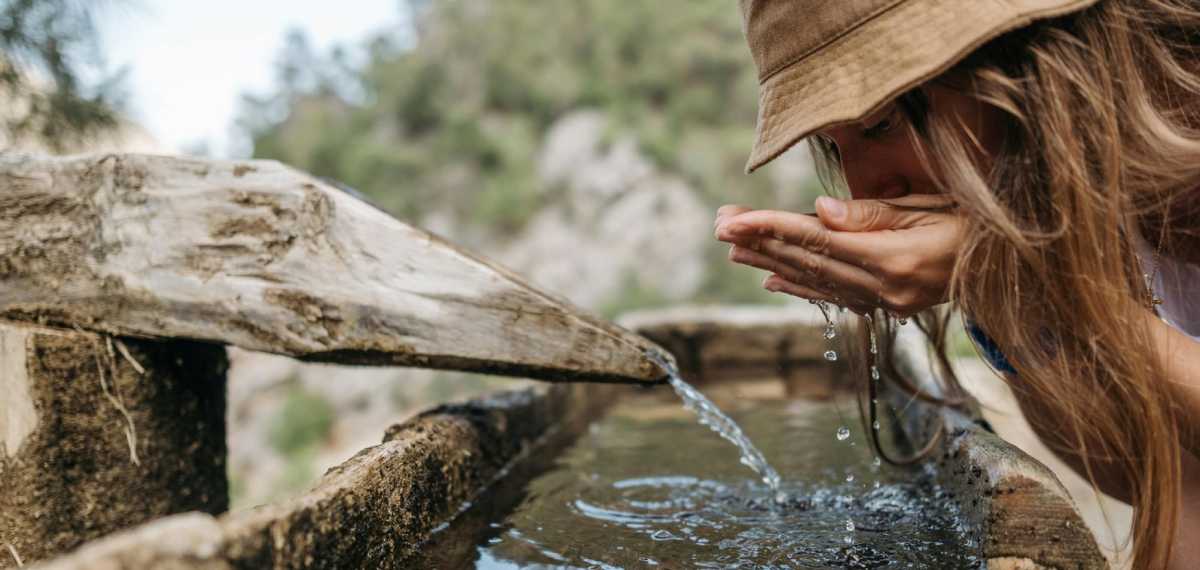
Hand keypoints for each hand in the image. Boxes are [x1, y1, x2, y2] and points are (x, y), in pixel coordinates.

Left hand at [714, 194, 962, 316]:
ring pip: (816, 280)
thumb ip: (873, 215)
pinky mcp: (890, 307)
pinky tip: (771, 280)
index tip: (734, 220)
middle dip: (760, 242)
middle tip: (719, 227)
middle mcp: (885, 288)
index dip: (772, 228)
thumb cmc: (978, 223)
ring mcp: (887, 303)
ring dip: (771, 263)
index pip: (818, 240)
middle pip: (809, 261)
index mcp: (894, 259)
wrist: (1017, 266)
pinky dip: (801, 286)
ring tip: (733, 249)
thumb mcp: (932, 207)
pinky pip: (835, 296)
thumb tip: (820, 212)